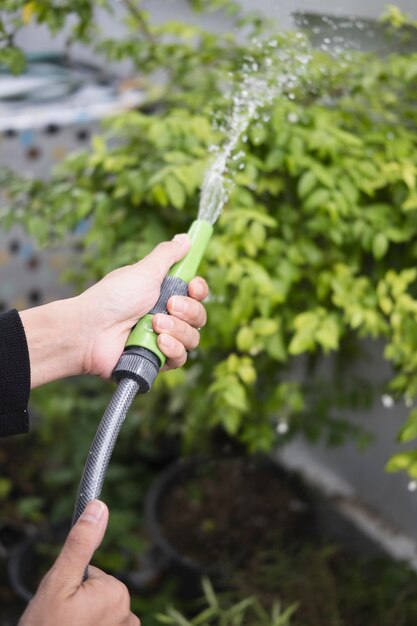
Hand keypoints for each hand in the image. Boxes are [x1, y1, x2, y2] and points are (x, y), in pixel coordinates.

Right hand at [19, 500, 138, 625]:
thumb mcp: (58, 582)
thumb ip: (80, 544)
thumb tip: (99, 507)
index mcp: (117, 594)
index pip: (95, 576)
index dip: (73, 587)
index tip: (61, 605)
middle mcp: (128, 617)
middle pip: (98, 596)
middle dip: (78, 605)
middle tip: (59, 621)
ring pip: (100, 616)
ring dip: (83, 623)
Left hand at [77, 233, 207, 377]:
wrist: (91, 330)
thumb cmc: (113, 298)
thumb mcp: (144, 271)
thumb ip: (168, 255)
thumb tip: (185, 238)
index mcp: (163, 293)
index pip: (196, 294)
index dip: (199, 290)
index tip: (193, 286)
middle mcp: (166, 316)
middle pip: (199, 316)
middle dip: (188, 310)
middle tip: (168, 306)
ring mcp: (162, 340)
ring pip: (193, 338)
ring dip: (178, 329)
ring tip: (155, 324)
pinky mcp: (157, 361)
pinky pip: (181, 358)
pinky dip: (173, 349)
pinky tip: (159, 342)